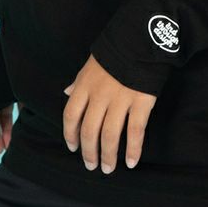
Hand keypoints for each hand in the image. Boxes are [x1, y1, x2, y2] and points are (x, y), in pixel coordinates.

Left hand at [62, 53, 156, 172]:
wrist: (141, 38)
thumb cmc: (115, 51)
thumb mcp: (90, 64)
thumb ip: (78, 81)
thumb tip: (66, 93)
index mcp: (84, 85)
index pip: (71, 115)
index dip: (70, 134)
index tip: (72, 148)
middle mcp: (100, 95)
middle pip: (89, 130)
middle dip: (89, 152)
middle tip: (91, 165)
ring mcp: (120, 100)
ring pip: (110, 135)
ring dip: (108, 156)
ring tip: (108, 169)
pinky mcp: (141, 102)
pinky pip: (135, 131)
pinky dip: (133, 150)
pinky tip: (131, 162)